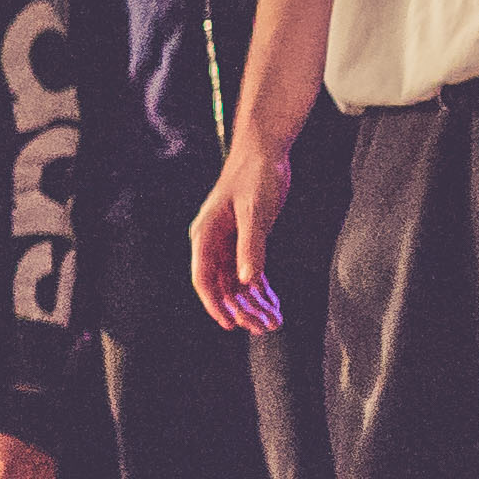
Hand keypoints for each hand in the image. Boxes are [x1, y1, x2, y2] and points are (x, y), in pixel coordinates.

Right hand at [191, 142, 290, 333]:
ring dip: (254, 304)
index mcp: (205, 235)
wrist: (264, 151)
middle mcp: (212, 243)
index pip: (204, 279)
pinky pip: (250, 272)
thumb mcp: (254, 212)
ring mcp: (228, 243)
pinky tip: (274, 305)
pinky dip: (262, 290)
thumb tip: (248, 281)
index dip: (215, 304)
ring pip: (238, 283)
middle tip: (263, 327)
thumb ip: (251, 246)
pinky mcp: (244, 240)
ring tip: (273, 322)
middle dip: (242, 309)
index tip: (230, 324)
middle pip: (223, 287)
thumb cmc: (255, 176)